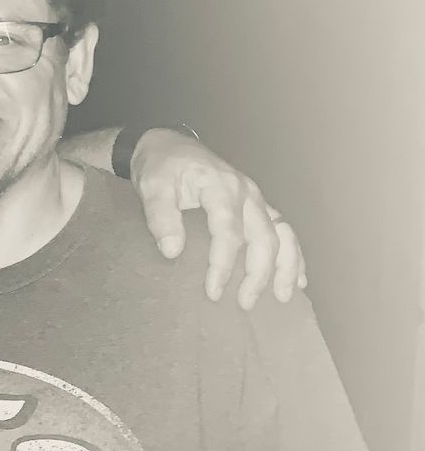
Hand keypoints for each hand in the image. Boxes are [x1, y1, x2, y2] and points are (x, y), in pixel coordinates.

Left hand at [130, 129, 306, 308]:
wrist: (167, 147)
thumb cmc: (160, 168)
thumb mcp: (152, 187)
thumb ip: (160, 217)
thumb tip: (173, 251)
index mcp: (221, 187)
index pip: (228, 232)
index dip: (222, 264)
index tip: (213, 291)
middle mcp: (246, 192)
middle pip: (263, 237)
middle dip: (258, 273)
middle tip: (245, 303)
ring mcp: (255, 198)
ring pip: (283, 233)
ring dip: (286, 266)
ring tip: (283, 297)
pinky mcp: (257, 205)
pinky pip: (283, 229)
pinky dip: (293, 254)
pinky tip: (298, 278)